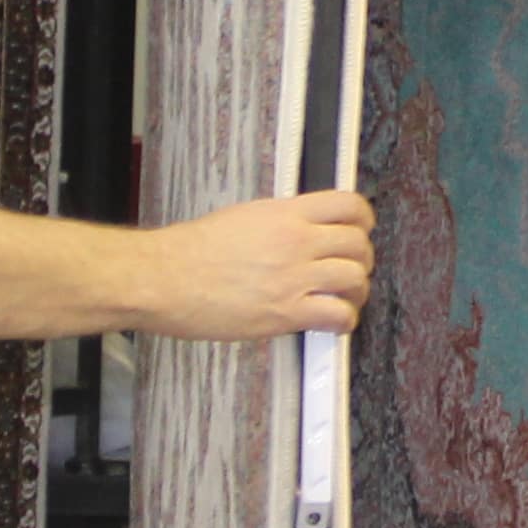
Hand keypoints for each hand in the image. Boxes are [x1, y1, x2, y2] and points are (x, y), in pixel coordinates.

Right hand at [147, 190, 372, 341]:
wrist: (164, 277)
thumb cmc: (191, 251)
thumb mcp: (242, 218)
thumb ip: (278, 222)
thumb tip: (299, 231)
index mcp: (284, 213)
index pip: (348, 205)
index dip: (363, 220)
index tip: (360, 230)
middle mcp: (295, 241)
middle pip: (358, 244)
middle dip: (361, 259)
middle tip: (351, 270)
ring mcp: (293, 277)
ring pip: (355, 278)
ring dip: (356, 291)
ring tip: (344, 299)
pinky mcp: (285, 312)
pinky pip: (338, 315)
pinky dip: (343, 321)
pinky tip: (332, 322)